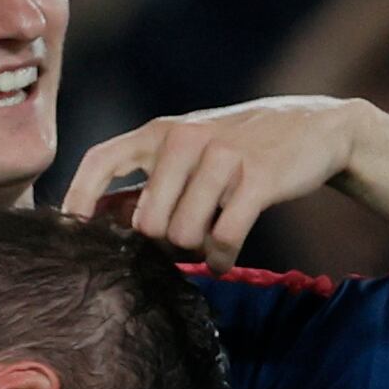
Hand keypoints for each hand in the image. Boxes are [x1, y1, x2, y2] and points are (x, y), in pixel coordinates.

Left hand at [59, 97, 371, 267]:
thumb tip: (94, 219)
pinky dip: (222, 260)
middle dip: (161, 246)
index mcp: (161, 132)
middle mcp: (185, 139)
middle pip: (145, 222)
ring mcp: (222, 157)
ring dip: (195, 253)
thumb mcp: (188, 153)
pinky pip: (222, 239)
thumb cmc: (240, 149)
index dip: (78, 198)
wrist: (317, 128)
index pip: (101, 161)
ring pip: (181, 236)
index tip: (71, 233)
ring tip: (209, 244)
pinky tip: (224, 260)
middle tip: (183, 245)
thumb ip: (145, 183)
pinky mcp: (257, 179)